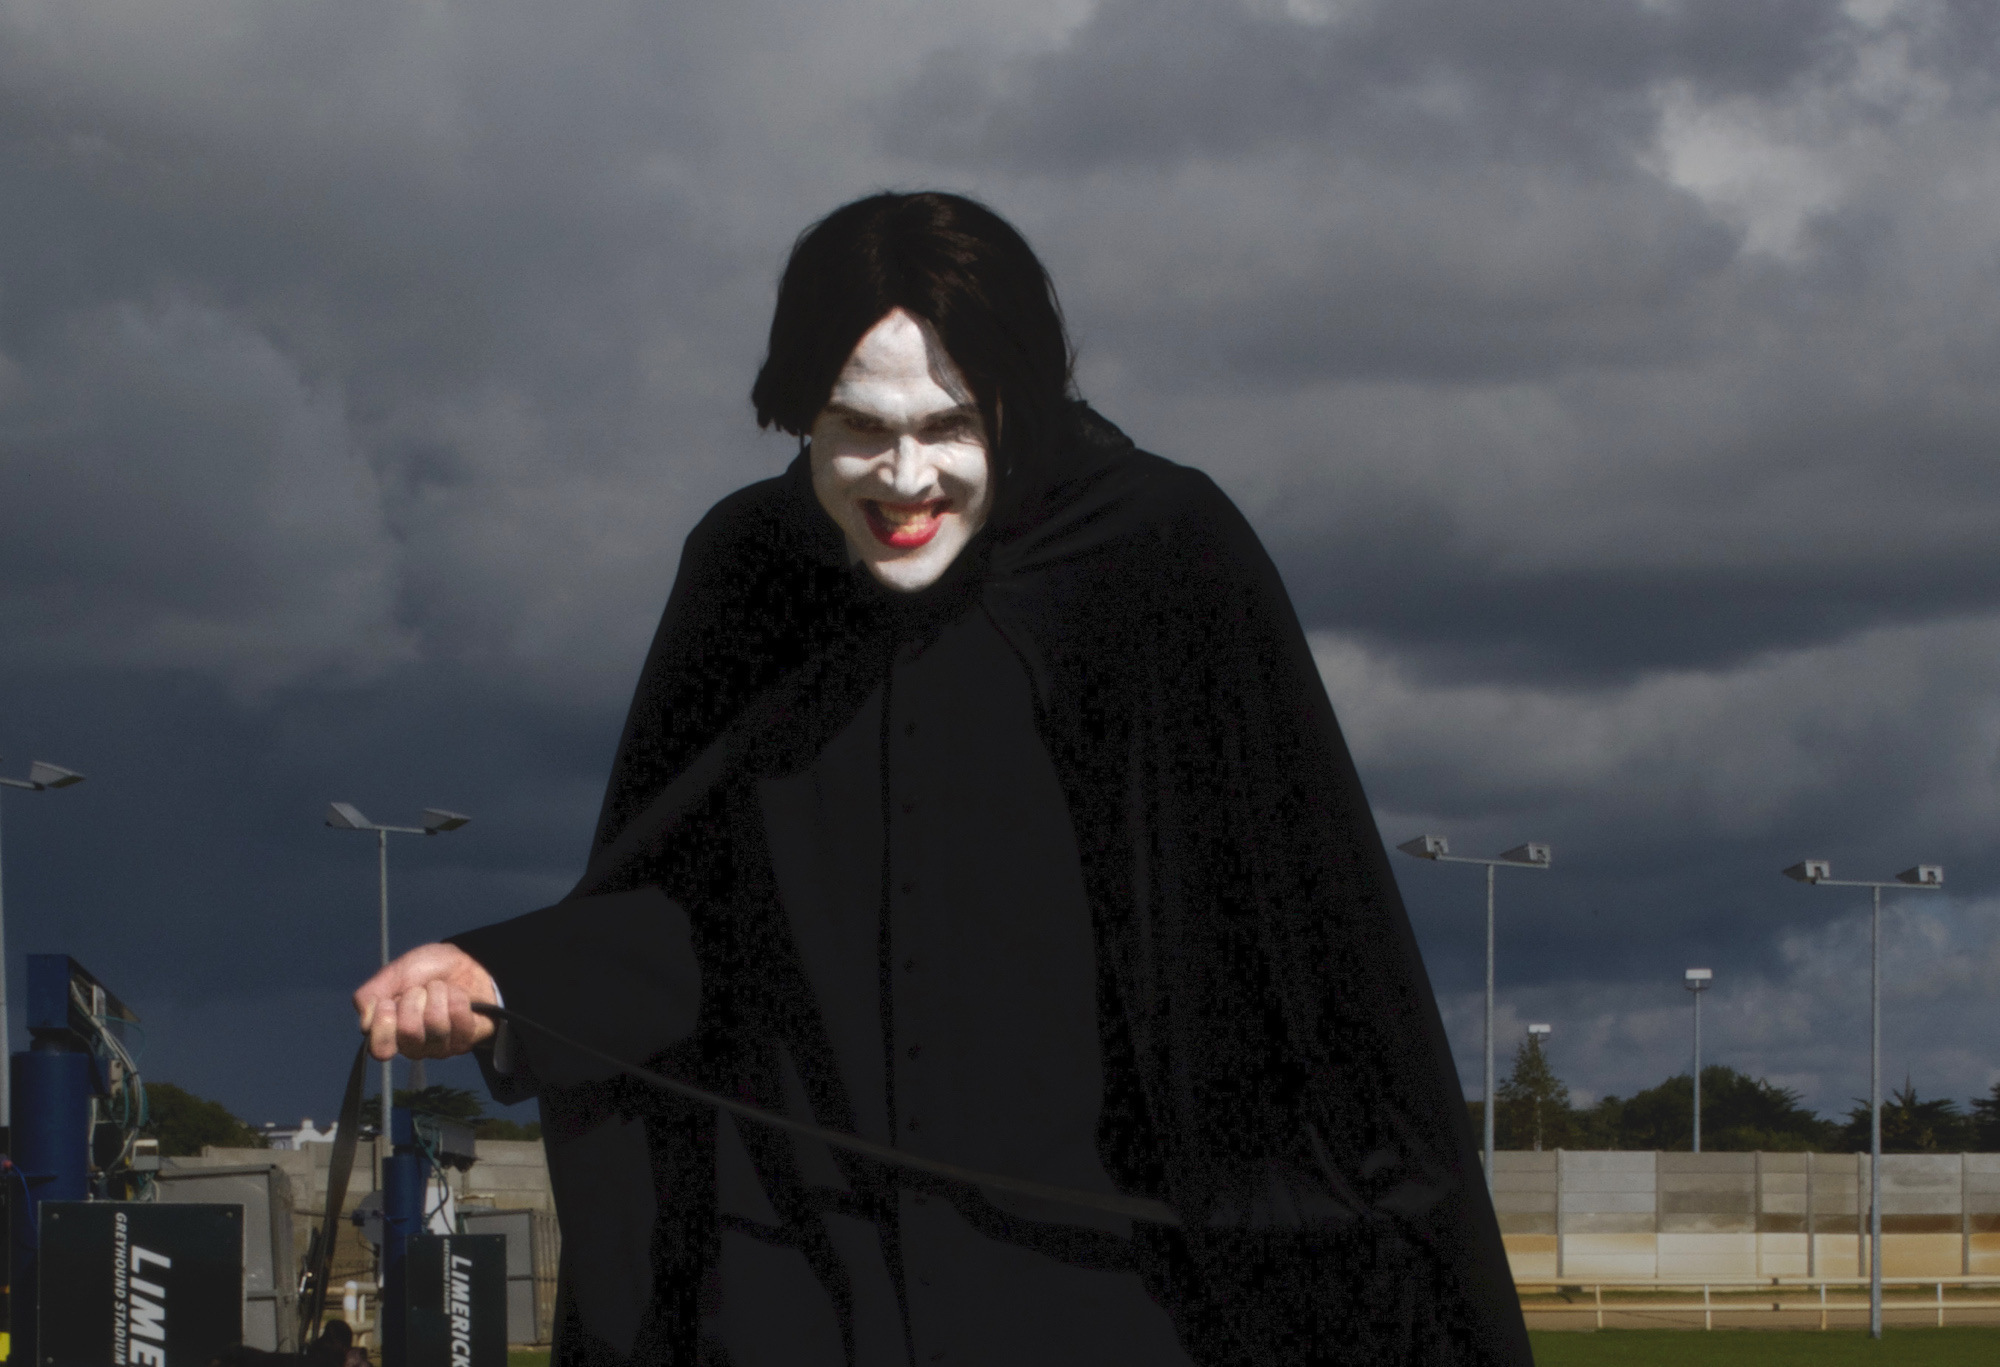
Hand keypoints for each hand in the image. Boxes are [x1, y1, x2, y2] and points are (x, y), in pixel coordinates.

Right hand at [353, 942, 497, 1061]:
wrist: (462, 961)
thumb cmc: (423, 972)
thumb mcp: (391, 975)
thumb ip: (369, 997)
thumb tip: (366, 1024)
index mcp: (389, 1035)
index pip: (381, 1051)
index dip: (384, 1022)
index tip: (389, 1001)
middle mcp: (413, 1047)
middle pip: (409, 1031)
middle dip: (414, 999)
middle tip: (419, 990)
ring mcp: (440, 1047)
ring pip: (436, 1024)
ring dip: (437, 994)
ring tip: (439, 989)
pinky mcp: (464, 1040)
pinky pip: (459, 1017)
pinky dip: (456, 996)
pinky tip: (456, 995)